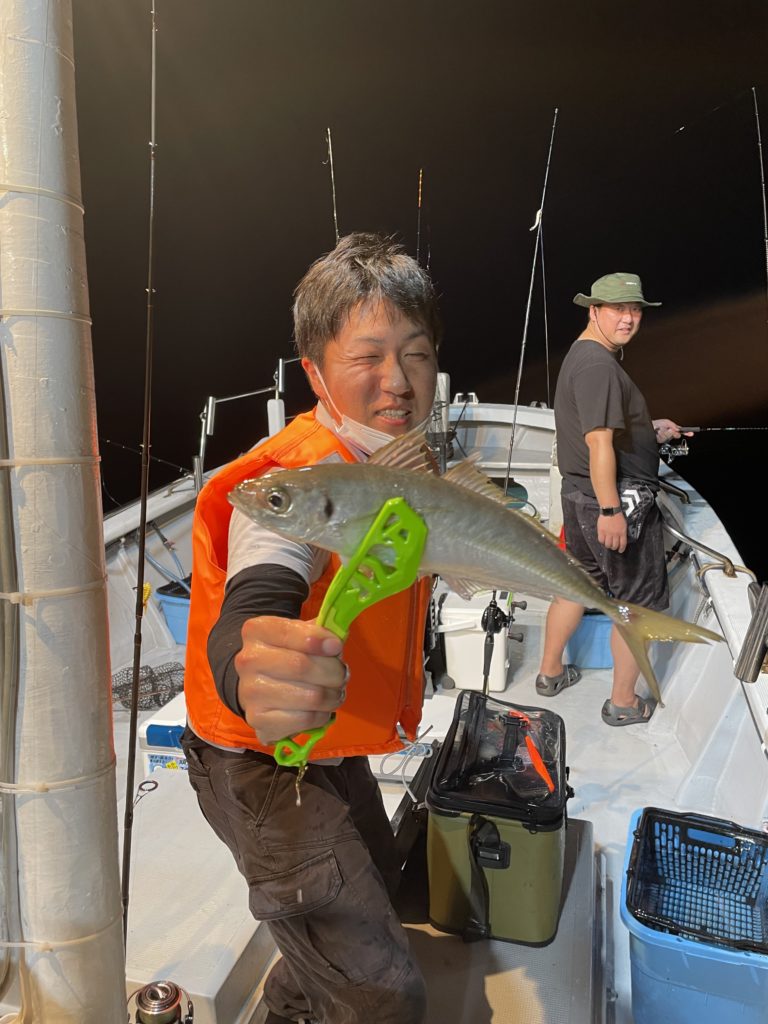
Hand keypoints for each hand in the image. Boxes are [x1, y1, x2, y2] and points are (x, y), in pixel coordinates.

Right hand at [234, 616, 346, 744]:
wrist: (263, 688)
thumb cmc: (289, 656)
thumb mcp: (302, 635)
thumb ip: (320, 631)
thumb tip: (335, 642)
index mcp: (257, 631)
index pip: (289, 632)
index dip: (318, 639)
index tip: (336, 646)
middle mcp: (248, 660)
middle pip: (302, 666)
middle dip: (333, 672)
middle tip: (342, 675)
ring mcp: (250, 692)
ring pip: (310, 696)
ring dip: (332, 696)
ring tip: (335, 692)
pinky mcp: (258, 719)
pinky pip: (305, 719)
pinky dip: (322, 715)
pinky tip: (320, 709)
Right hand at [597, 512, 626, 552]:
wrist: (611, 510)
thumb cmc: (618, 516)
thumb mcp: (624, 525)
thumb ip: (622, 533)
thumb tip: (621, 539)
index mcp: (622, 532)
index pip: (622, 544)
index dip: (621, 549)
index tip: (620, 550)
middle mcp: (615, 534)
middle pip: (614, 545)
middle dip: (614, 548)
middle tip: (613, 547)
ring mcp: (608, 533)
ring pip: (608, 544)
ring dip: (608, 546)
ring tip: (607, 544)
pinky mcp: (601, 531)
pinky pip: (601, 540)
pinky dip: (602, 542)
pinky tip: (603, 540)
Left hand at [652, 418, 692, 442]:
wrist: (648, 427)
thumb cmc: (656, 424)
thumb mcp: (666, 422)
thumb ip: (672, 425)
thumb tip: (678, 429)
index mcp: (673, 429)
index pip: (682, 431)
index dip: (687, 432)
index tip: (691, 433)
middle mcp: (670, 434)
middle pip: (676, 435)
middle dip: (672, 432)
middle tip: (668, 429)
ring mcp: (666, 438)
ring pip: (668, 437)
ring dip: (664, 432)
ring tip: (659, 429)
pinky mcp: (661, 441)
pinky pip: (663, 439)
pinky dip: (659, 435)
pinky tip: (657, 433)